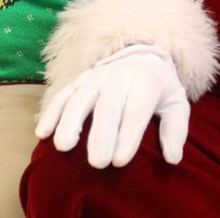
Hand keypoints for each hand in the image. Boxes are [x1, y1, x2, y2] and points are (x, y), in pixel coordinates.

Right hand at [35, 44, 189, 168]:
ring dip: (70, 121)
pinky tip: (42, 133)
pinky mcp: (78, 81)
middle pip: (108, 105)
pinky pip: (62, 94)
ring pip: (80, 98)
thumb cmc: (159, 89)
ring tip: (63, 147)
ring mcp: (95, 78)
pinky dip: (51, 112)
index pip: (136, 110)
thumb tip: (173, 159)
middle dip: (101, 134)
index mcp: (145, 84)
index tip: (120, 162)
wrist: (141, 55)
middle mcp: (118, 78)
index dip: (128, 136)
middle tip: (97, 163)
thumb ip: (175, 130)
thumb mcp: (177, 104)